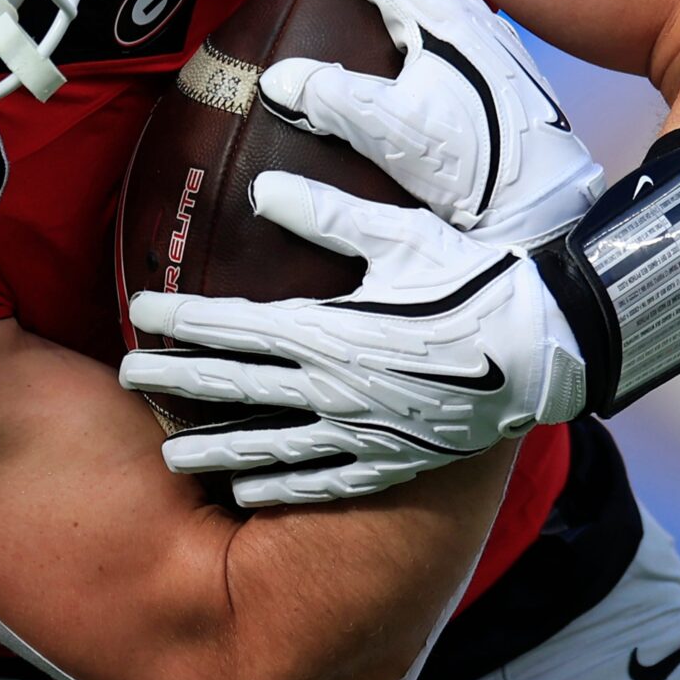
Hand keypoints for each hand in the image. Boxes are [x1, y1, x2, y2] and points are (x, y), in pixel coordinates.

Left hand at [121, 172, 586, 505]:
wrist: (553, 348)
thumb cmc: (476, 279)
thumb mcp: (400, 234)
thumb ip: (326, 212)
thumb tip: (260, 188)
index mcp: (327, 331)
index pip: (230, 326)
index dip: (177, 322)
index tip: (135, 317)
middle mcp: (332, 389)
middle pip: (233, 387)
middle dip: (175, 382)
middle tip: (126, 380)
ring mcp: (361, 434)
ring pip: (268, 447)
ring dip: (215, 449)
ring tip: (171, 457)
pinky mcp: (391, 462)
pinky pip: (322, 482)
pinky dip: (280, 487)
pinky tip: (249, 491)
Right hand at [251, 0, 602, 246]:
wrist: (555, 205)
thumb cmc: (487, 170)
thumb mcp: (403, 135)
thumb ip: (337, 102)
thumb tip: (279, 80)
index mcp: (439, 14)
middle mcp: (465, 10)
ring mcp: (483, 31)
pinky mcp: (490, 58)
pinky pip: (426, 4)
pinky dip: (386, 2)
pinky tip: (379, 41)